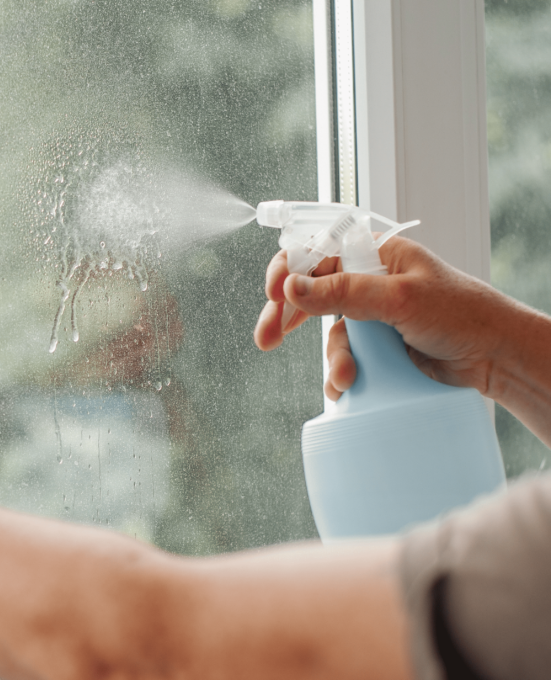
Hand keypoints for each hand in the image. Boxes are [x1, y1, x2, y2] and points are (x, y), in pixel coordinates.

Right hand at [254, 236, 515, 400]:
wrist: (496, 358)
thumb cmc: (462, 315)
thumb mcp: (400, 299)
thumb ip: (344, 293)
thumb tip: (291, 287)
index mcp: (375, 255)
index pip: (316, 253)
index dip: (288, 270)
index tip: (272, 294)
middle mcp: (369, 281)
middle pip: (310, 292)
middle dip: (286, 317)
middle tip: (265, 340)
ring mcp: (372, 315)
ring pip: (328, 332)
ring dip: (331, 357)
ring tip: (345, 378)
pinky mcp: (377, 347)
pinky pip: (344, 357)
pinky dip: (340, 373)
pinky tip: (346, 386)